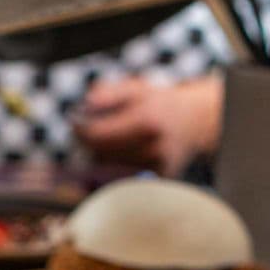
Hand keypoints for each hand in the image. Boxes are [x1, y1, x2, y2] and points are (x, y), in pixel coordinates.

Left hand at [72, 75, 223, 176]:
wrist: (193, 121)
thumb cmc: (156, 103)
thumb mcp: (133, 88)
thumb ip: (106, 94)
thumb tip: (84, 106)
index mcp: (146, 122)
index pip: (95, 136)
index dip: (79, 131)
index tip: (76, 124)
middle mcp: (153, 148)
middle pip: (99, 156)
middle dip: (88, 146)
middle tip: (88, 134)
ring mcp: (157, 168)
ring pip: (107, 171)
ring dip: (99, 159)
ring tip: (107, 144)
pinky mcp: (157, 181)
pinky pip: (121, 181)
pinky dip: (112, 171)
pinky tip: (117, 158)